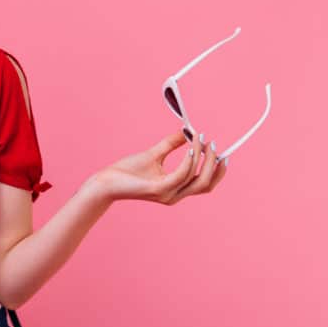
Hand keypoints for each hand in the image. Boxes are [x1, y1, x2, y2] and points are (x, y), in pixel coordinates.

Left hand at [94, 130, 227, 203]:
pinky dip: (189, 161)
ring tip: (200, 140)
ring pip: (196, 179)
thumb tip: (187, 131)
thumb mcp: (153, 154)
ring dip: (201, 158)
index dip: (217, 171)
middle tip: (212, 144)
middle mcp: (175, 195)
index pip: (205, 184)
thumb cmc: (126, 171)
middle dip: (214, 164)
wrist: (106, 181)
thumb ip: (171, 144)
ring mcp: (167, 194)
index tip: (221, 151)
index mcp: (176, 190)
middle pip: (206, 184)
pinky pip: (181, 175)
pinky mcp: (158, 190)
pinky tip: (190, 148)